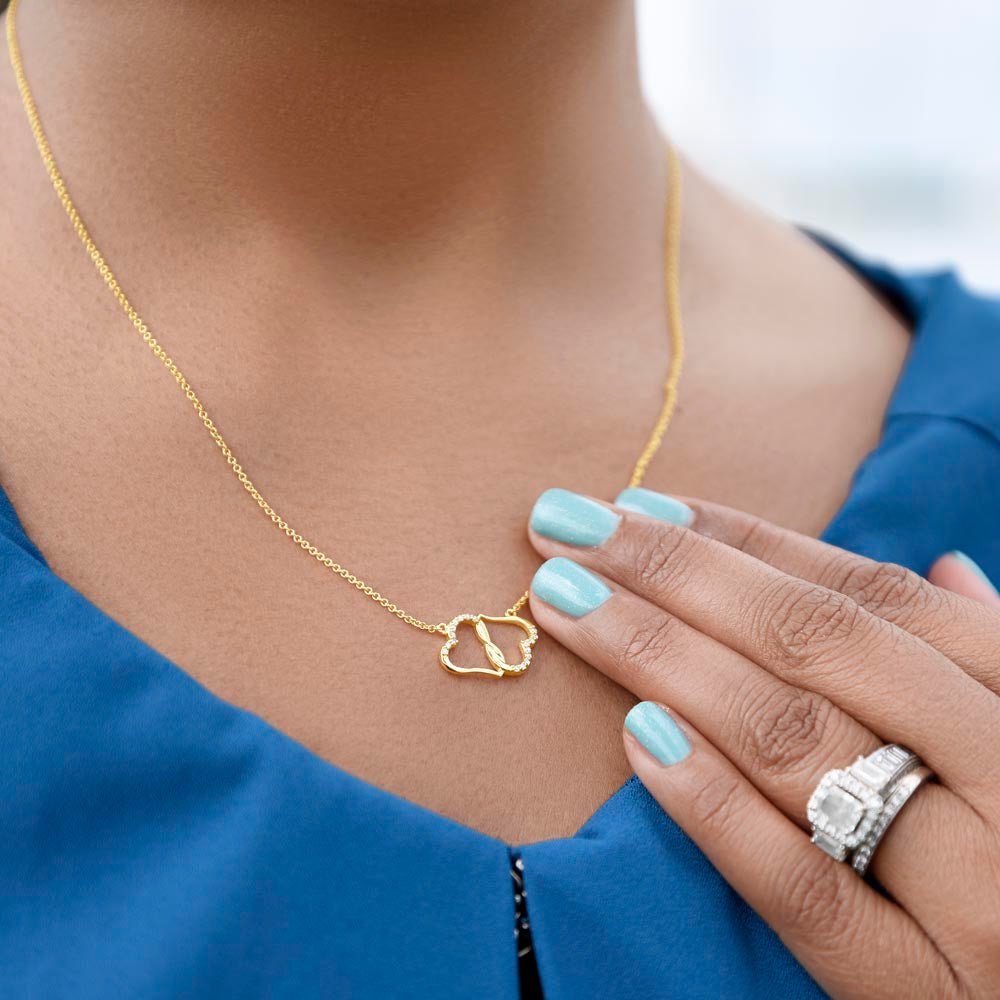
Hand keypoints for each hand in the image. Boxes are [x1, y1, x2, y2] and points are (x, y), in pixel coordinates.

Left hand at [527, 487, 999, 999]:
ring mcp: (975, 894)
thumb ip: (994, 657)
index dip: (747, 540)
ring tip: (567, 601)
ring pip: (791, 739)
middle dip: (676, 572)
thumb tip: (944, 570)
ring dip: (660, 654)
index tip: (643, 508)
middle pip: (814, 642)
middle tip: (569, 526)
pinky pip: (800, 887)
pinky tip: (637, 733)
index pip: (869, 595)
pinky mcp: (922, 994)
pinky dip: (714, 803)